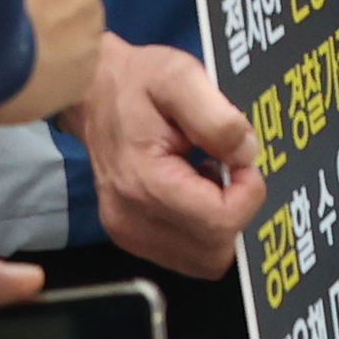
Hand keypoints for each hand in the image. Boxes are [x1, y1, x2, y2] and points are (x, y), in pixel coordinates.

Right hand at [83, 43, 265, 279]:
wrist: (90, 89)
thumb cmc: (135, 81)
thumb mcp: (182, 79)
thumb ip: (218, 119)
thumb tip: (246, 154)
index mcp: (146, 183)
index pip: (221, 222)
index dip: (249, 193)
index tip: (241, 160)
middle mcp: (132, 218)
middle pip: (214, 251)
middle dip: (236, 210)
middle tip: (226, 168)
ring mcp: (127, 230)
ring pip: (202, 259)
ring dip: (219, 222)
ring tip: (206, 175)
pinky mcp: (129, 232)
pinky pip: (184, 251)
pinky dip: (201, 227)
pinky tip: (194, 187)